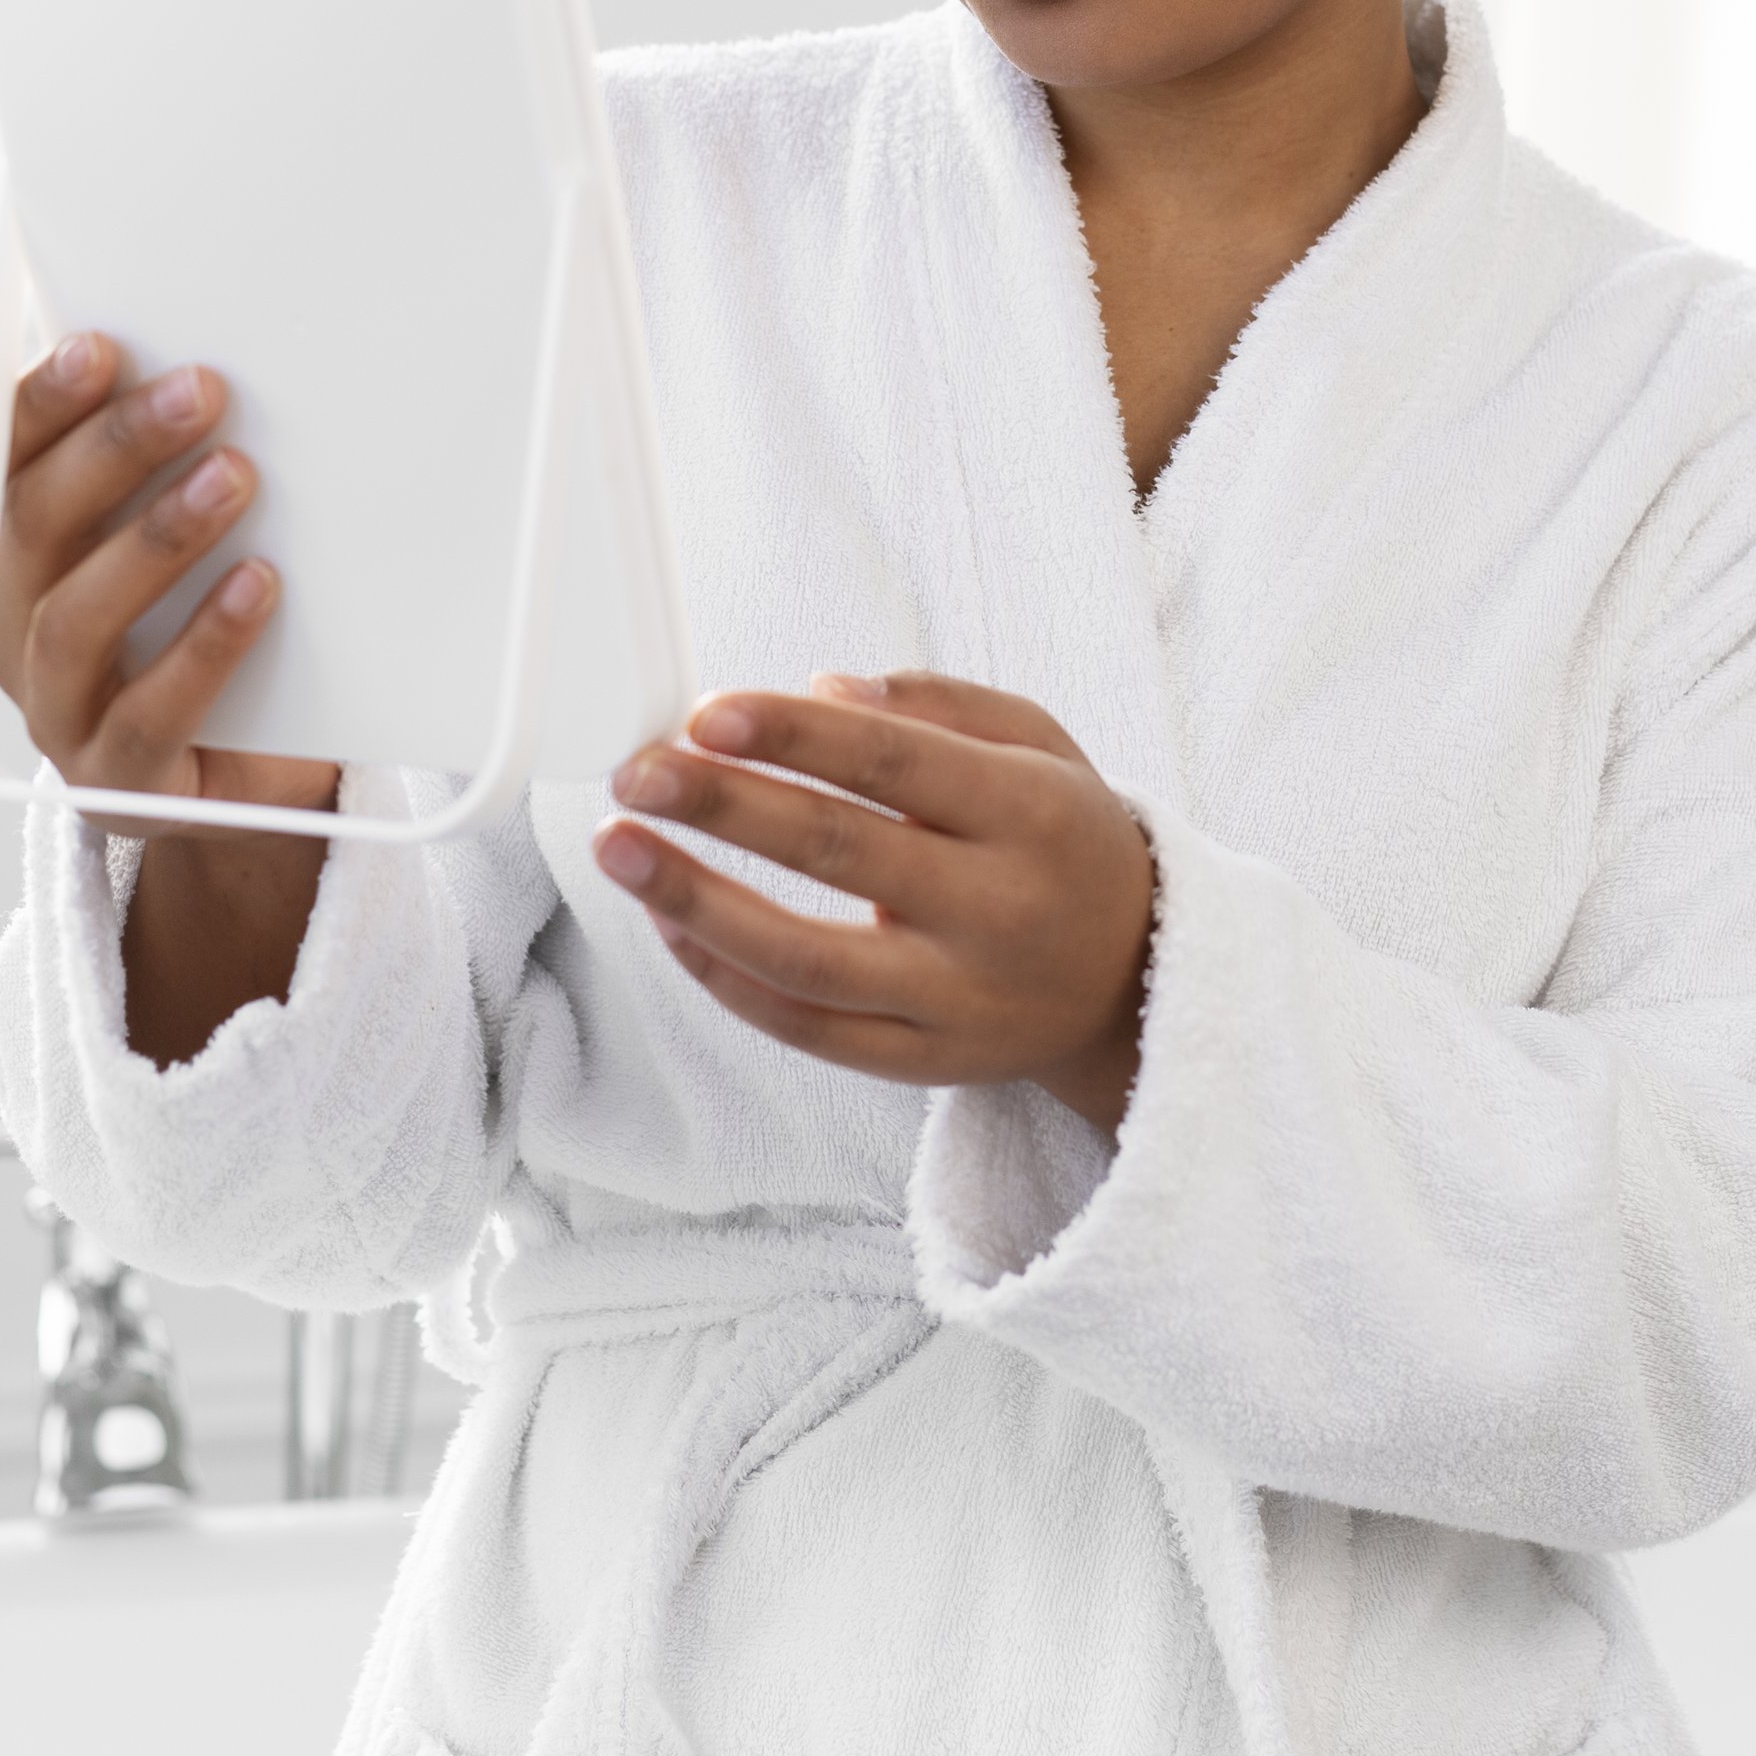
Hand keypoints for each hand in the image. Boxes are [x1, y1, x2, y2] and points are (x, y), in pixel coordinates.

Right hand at [0, 331, 337, 827]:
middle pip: (39, 527)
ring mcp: (62, 714)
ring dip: (157, 538)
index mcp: (23, 561)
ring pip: (78, 619)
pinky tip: (257, 588)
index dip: (45, 405)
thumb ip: (182, 473)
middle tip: (201, 393)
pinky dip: (204, 647)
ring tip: (235, 479)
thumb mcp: (191, 548)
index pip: (10, 466)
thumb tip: (221, 377)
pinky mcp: (122, 783)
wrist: (248, 782)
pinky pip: (149, 717)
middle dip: (117, 449)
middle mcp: (21, 632)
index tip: (101, 346)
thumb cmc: (211, 635)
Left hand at [598, 673, 1155, 1137]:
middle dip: (723, 806)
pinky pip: (805, 1029)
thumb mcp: (1041, 745)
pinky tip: (670, 922)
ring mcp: (957, 999)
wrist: (1136, 986)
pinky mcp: (923, 1064)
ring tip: (619, 850)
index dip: (796, 737)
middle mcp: (996, 911)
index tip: (708, 712)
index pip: (897, 766)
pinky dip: (725, 978)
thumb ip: (937, 706)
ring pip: (805, 960)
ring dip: (695, 901)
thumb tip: (819, 691)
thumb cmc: (1065, 841)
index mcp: (1030, 814)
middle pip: (839, 854)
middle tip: (637, 770)